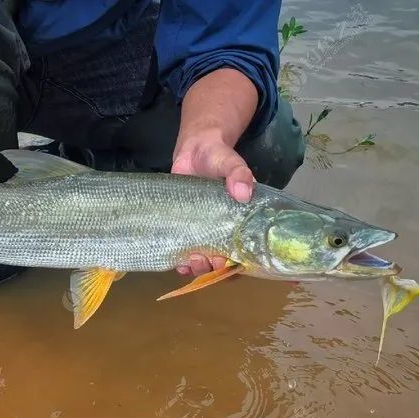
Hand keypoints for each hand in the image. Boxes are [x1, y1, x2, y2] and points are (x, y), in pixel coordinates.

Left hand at [172, 128, 254, 275]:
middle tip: (202, 259)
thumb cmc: (218, 157)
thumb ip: (239, 174)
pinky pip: (180, 249)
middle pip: (218, 259)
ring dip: (195, 266)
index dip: (234, 261)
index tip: (224, 261)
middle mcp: (220, 230)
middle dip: (210, 266)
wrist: (194, 150)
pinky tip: (174, 262)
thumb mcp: (230, 162)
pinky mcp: (181, 226)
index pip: (241, 248)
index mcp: (237, 220)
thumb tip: (244, 193)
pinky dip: (178, 259)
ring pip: (199, 258)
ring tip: (187, 263)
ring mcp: (199, 230)